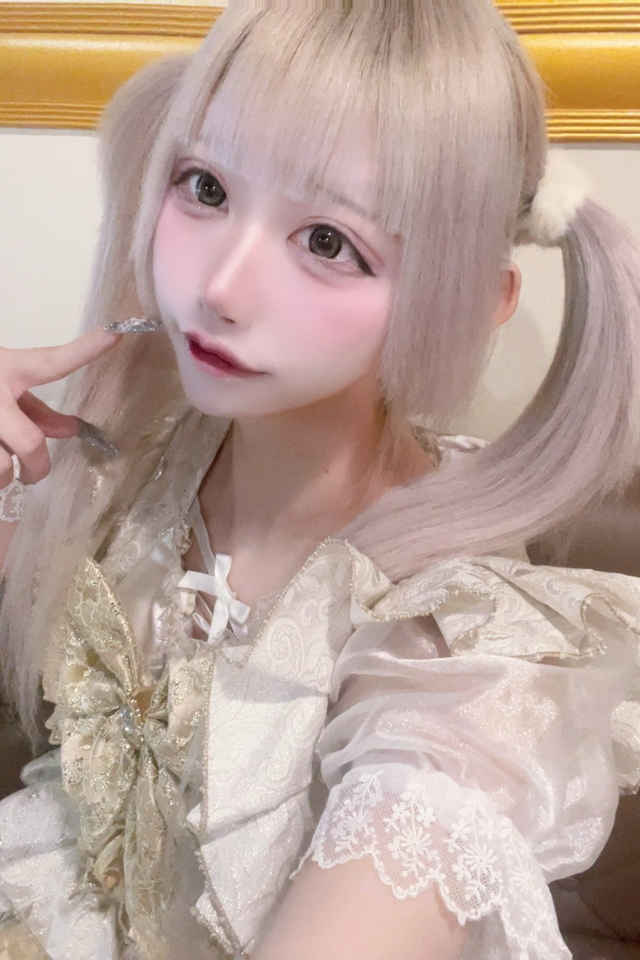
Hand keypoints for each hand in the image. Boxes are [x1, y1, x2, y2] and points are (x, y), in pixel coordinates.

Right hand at [0, 328, 121, 485]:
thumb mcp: (3, 379)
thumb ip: (36, 407)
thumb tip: (71, 431)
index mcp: (7, 369)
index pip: (52, 361)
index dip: (85, 350)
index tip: (116, 334)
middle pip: (29, 442)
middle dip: (37, 466)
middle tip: (34, 474)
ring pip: (0, 468)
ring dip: (2, 476)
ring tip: (0, 472)